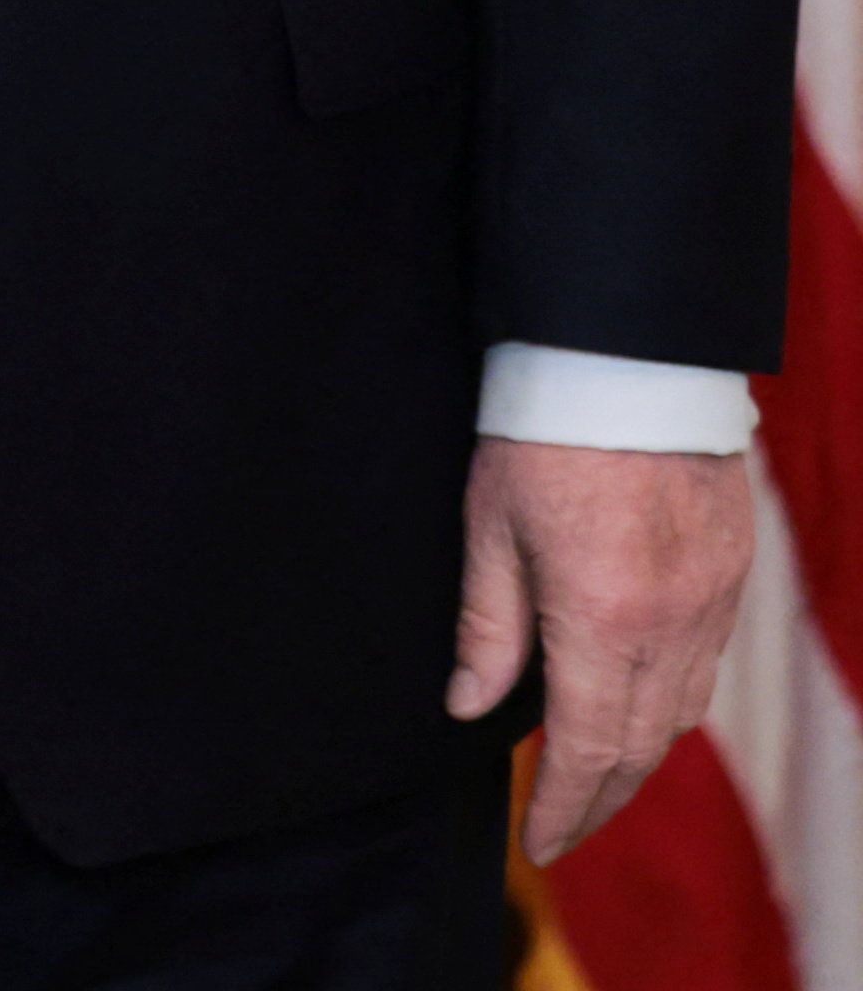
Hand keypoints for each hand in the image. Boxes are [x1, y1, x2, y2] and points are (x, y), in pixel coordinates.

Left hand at [455, 433, 752, 859]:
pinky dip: (670, 706)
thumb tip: (471, 707)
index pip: (583, 745)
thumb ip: (487, 624)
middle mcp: (670, 624)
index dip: (562, 803)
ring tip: (593, 781)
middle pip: (639, 746)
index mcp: (602, 618)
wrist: (628, 361)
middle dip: (600, 799)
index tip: (540, 843)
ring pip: (680, 713)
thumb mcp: (488, 526)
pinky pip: (706, 667)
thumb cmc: (541, 433)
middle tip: (565, 830)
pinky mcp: (731, 577)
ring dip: (637, 757)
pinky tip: (638, 710)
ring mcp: (711, 603)